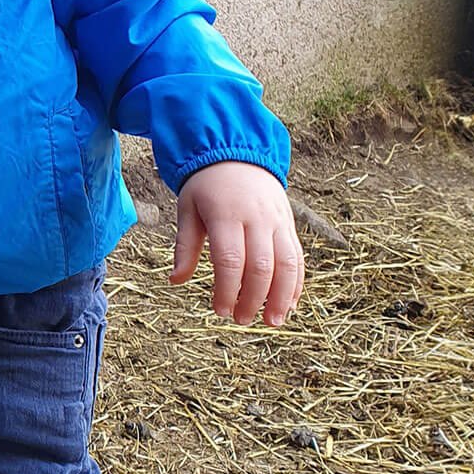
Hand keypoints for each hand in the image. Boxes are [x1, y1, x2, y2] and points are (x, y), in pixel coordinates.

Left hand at [171, 161, 303, 326]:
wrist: (237, 152)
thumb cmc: (206, 185)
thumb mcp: (187, 209)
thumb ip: (186, 246)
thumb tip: (175, 280)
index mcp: (226, 215)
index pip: (230, 261)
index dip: (227, 290)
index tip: (220, 310)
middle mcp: (257, 219)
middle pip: (262, 266)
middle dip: (254, 299)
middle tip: (241, 320)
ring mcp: (278, 221)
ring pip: (288, 264)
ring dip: (282, 297)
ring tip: (273, 321)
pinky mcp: (289, 224)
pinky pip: (298, 257)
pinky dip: (297, 282)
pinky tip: (290, 304)